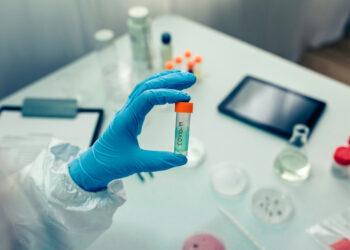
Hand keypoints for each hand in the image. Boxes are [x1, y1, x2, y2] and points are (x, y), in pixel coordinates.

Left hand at [69, 70, 195, 190]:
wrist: (95, 164)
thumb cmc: (111, 162)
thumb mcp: (136, 163)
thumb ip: (160, 161)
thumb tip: (183, 159)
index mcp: (127, 119)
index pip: (148, 97)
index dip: (168, 95)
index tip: (186, 99)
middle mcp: (127, 110)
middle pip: (149, 86)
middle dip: (170, 80)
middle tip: (191, 79)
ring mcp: (128, 110)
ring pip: (146, 87)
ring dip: (165, 80)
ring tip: (183, 79)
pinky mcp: (131, 114)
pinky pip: (145, 94)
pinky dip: (158, 87)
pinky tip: (169, 88)